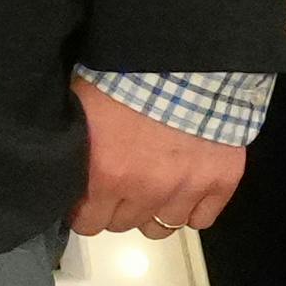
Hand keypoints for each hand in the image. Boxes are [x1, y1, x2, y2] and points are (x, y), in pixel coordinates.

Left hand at [70, 83, 247, 240]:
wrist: (188, 58)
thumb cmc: (128, 77)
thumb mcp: (86, 108)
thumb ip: (79, 149)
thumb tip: (65, 170)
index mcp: (107, 173)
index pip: (88, 222)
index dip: (86, 210)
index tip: (89, 197)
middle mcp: (146, 189)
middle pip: (123, 224)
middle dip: (118, 206)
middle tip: (122, 183)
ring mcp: (186, 188)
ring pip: (161, 227)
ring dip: (153, 210)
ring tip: (153, 187)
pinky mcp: (220, 181)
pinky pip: (201, 220)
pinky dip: (192, 208)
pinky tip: (184, 190)